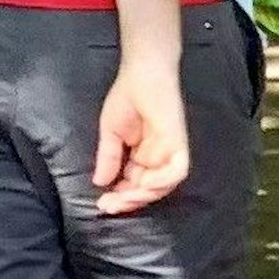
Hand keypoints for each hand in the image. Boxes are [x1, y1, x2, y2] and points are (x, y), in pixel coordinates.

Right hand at [93, 60, 190, 214]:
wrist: (142, 72)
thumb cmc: (127, 96)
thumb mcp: (110, 133)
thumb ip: (108, 158)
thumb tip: (100, 182)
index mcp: (142, 157)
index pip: (134, 186)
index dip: (120, 198)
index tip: (102, 204)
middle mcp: (158, 157)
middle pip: (148, 190)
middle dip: (128, 201)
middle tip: (108, 206)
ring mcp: (169, 151)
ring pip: (163, 186)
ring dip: (143, 195)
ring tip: (122, 198)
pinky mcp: (178, 142)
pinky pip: (177, 170)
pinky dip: (162, 180)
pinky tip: (144, 183)